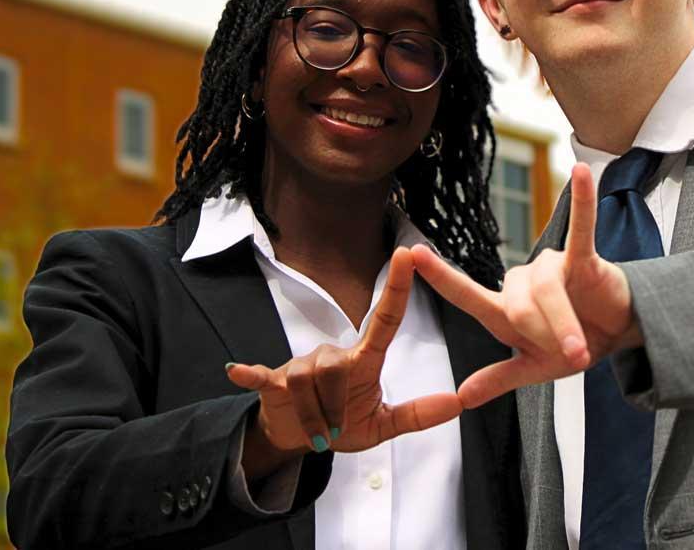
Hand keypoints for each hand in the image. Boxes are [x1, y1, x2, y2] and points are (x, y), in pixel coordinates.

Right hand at [226, 247, 462, 462]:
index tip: (408, 255)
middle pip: (335, 367)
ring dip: (314, 414)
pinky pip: (262, 375)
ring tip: (318, 431)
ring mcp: (300, 365)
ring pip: (306, 380)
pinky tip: (237, 371)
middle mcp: (332, 354)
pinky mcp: (272, 381)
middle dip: (336, 405)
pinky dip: (251, 373)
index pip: (385, 319)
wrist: (300, 438)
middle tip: (336, 430)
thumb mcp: (382, 427)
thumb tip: (456, 404)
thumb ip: (417, 415)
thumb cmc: (342, 423)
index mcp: (363, 360)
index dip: (397, 287)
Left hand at [411, 164, 640, 407]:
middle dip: (545, 338)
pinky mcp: (583, 258)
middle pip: (519, 308)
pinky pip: (581, 229)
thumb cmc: (574, 345)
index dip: (441, 277)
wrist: (620, 333)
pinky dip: (583, 203)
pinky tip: (582, 174)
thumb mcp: (536, 369)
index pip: (467, 295)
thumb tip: (462, 398)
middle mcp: (522, 283)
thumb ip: (500, 379)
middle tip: (570, 357)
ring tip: (582, 349)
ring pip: (546, 292)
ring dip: (564, 325)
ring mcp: (552, 267)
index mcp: (506, 312)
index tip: (412, 254)